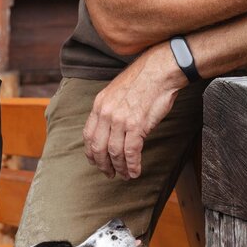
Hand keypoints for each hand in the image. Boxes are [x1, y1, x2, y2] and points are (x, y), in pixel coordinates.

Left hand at [84, 43, 187, 179]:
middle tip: (109, 174)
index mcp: (99, 105)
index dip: (91, 153)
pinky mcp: (137, 125)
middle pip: (98, 147)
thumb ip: (110, 109)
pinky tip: (136, 172)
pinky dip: (133, 165)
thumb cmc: (143, 80)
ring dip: (119, 168)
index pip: (88, 135)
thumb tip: (111, 128)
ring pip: (114, 152)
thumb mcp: (116, 92)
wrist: (159, 71)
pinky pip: (131, 152)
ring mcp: (120, 120)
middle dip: (103, 165)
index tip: (95, 162)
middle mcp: (106, 113)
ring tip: (125, 175)